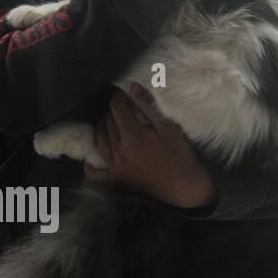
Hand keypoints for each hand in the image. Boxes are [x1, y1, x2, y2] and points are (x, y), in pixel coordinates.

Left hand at [88, 83, 215, 207]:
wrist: (186, 190)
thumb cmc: (182, 157)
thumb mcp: (170, 129)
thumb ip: (150, 107)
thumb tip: (133, 87)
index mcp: (132, 136)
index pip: (117, 109)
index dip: (118, 98)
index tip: (121, 93)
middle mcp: (118, 150)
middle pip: (107, 123)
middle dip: (111, 111)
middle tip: (118, 107)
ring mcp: (115, 167)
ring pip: (99, 141)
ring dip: (102, 128)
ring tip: (108, 122)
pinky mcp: (115, 182)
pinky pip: (95, 173)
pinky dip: (91, 164)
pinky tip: (92, 158)